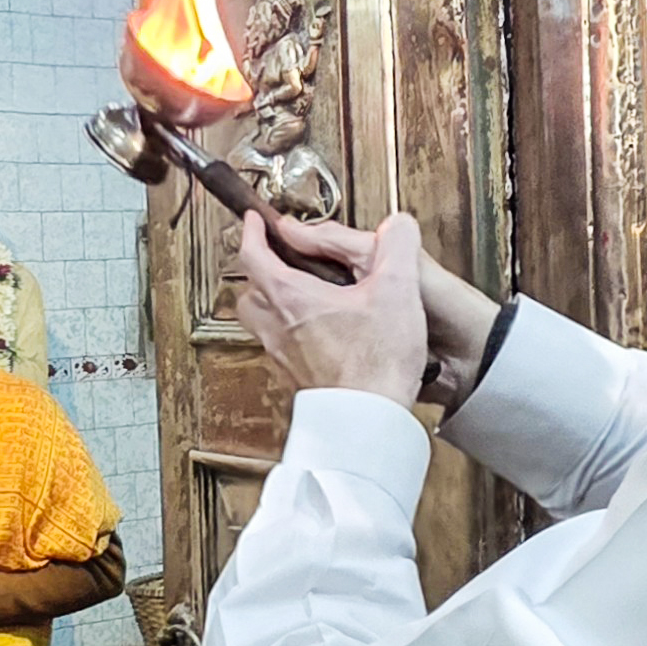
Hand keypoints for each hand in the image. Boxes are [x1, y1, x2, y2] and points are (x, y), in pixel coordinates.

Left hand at [231, 212, 435, 406]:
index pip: (253, 256)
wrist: (368, 423)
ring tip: (292, 298)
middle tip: (272, 261)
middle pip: (248, 293)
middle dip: (257, 273)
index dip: (252, 233)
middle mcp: (278, 329)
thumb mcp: (397, 291)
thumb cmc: (375, 365)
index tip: (255, 222)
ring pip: (258, 324)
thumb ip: (397, 249)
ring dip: (268, 306)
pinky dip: (287, 336)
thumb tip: (398, 227)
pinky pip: (278, 351)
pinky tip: (314, 337)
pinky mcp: (296, 382)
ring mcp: (283, 358)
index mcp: (291, 299)